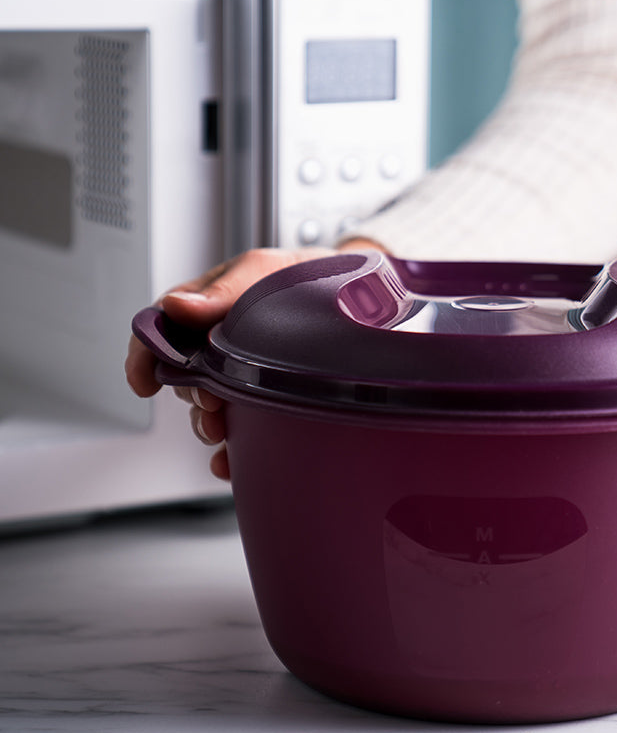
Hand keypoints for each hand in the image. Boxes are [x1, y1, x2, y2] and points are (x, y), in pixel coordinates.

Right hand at [125, 245, 346, 479]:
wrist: (357, 289)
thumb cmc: (303, 274)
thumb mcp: (263, 269)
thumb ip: (222, 289)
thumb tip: (176, 306)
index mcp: (208, 308)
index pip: (160, 331)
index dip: (144, 357)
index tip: (144, 382)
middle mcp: (218, 343)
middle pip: (183, 376)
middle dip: (190, 395)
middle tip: (210, 402)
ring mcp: (241, 373)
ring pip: (206, 408)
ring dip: (207, 425)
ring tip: (222, 432)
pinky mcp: (266, 398)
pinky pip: (240, 433)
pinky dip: (231, 453)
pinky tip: (233, 462)